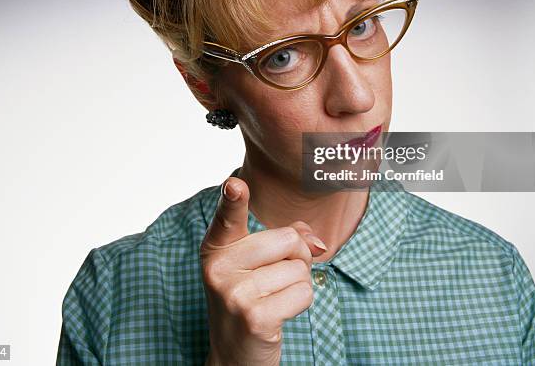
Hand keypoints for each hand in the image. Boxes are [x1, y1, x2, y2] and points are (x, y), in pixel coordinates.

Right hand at [201, 176, 326, 365]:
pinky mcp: (254, 317)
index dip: (233, 198)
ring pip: (299, 268)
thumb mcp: (259, 263)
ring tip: (273, 299)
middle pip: (288, 239)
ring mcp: (234, 293)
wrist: (234, 356)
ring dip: (297, 284)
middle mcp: (219, 267)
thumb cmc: (250, 299)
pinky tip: (278, 314)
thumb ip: (287, 238)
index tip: (234, 185)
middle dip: (297, 258)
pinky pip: (303, 293)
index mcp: (217, 247)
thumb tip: (317, 242)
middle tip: (274, 279)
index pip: (227, 216)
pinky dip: (300, 303)